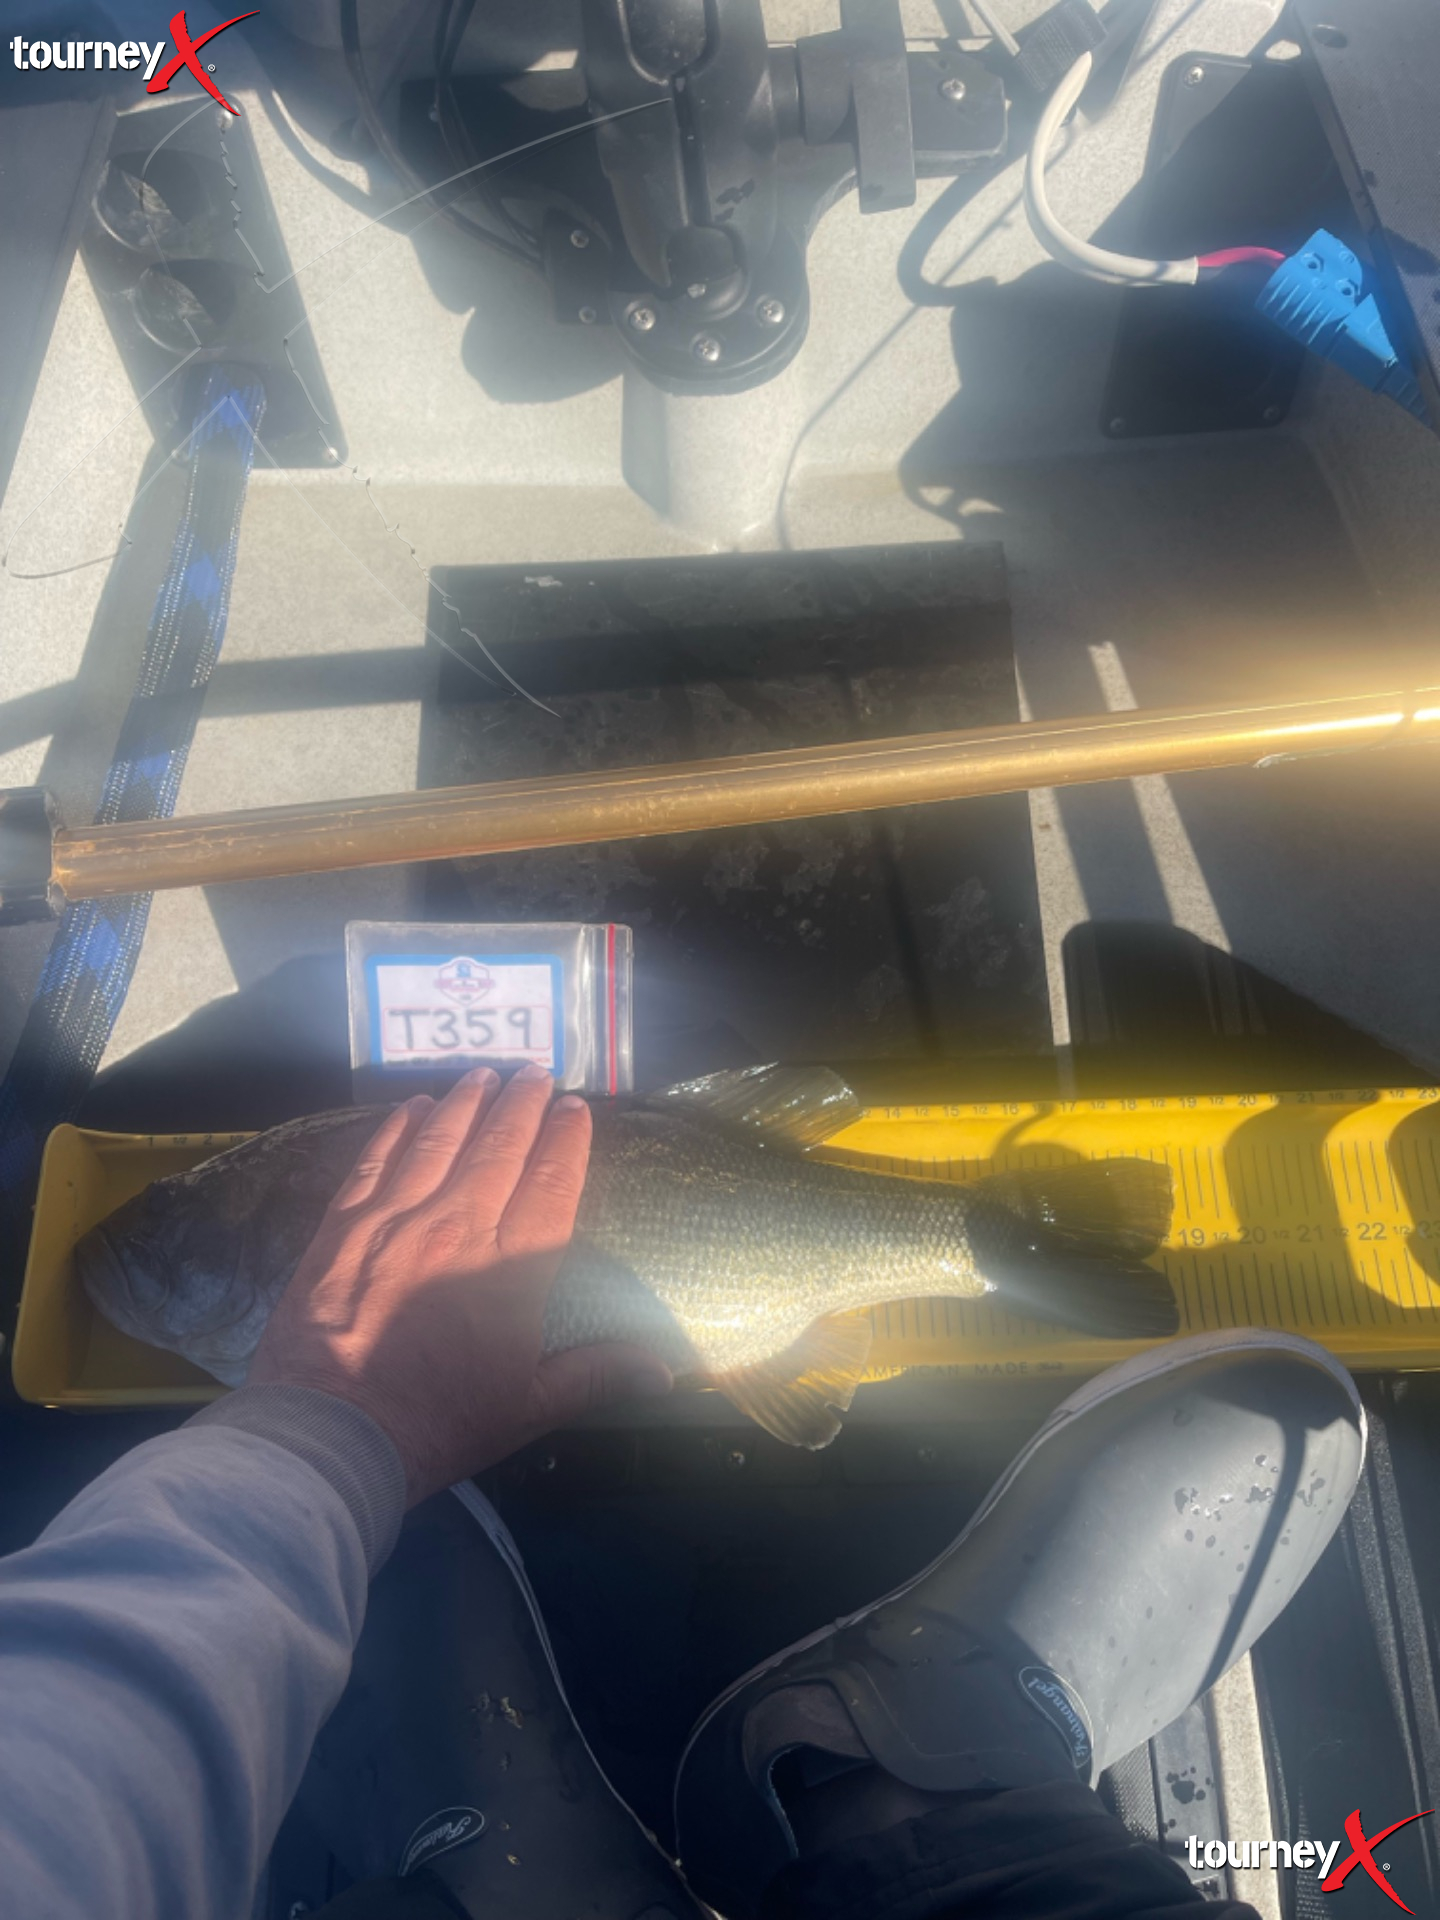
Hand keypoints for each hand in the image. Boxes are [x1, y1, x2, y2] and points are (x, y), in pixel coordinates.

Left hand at [248, 1065, 672, 1504]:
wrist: (331, 1434)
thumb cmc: (438, 1424)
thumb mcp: (528, 1408)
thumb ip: (596, 1376)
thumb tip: (668, 1371)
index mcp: (512, 1268)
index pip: (550, 1184)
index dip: (565, 1141)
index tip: (575, 1108)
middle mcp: (458, 1227)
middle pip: (497, 1148)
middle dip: (521, 1105)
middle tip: (534, 1072)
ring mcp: (395, 1220)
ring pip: (438, 1141)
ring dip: (466, 1102)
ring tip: (483, 1075)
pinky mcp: (342, 1227)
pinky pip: (376, 1159)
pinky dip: (398, 1127)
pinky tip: (413, 1106)